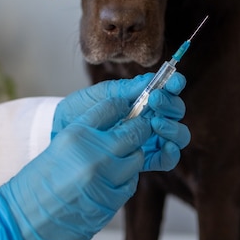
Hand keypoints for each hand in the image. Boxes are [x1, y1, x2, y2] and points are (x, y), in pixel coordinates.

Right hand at [0, 98, 151, 239]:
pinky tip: (111, 182)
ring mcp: (104, 180)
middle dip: (138, 131)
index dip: (123, 106)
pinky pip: (130, 184)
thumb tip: (117, 123)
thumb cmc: (34, 186)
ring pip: (136, 159)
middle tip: (136, 132)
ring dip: (131, 158)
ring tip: (117, 161)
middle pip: (134, 132)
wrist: (20, 225)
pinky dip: (125, 180)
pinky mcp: (111, 203)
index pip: (112, 108)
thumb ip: (87, 135)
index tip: (127, 109)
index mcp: (76, 135)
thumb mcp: (58, 148)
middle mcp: (93, 154)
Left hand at [52, 73, 189, 170]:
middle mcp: (150, 118)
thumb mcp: (99, 97)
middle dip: (171, 105)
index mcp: (141, 100)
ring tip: (156, 124)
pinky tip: (163, 146)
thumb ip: (124, 90)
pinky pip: (168, 159)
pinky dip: (170, 152)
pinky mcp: (145, 160)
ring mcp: (149, 140)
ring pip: (178, 135)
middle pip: (176, 112)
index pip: (166, 91)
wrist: (61, 137)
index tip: (174, 82)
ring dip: (173, 128)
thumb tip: (150, 79)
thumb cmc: (78, 113)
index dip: (175, 85)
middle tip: (155, 101)